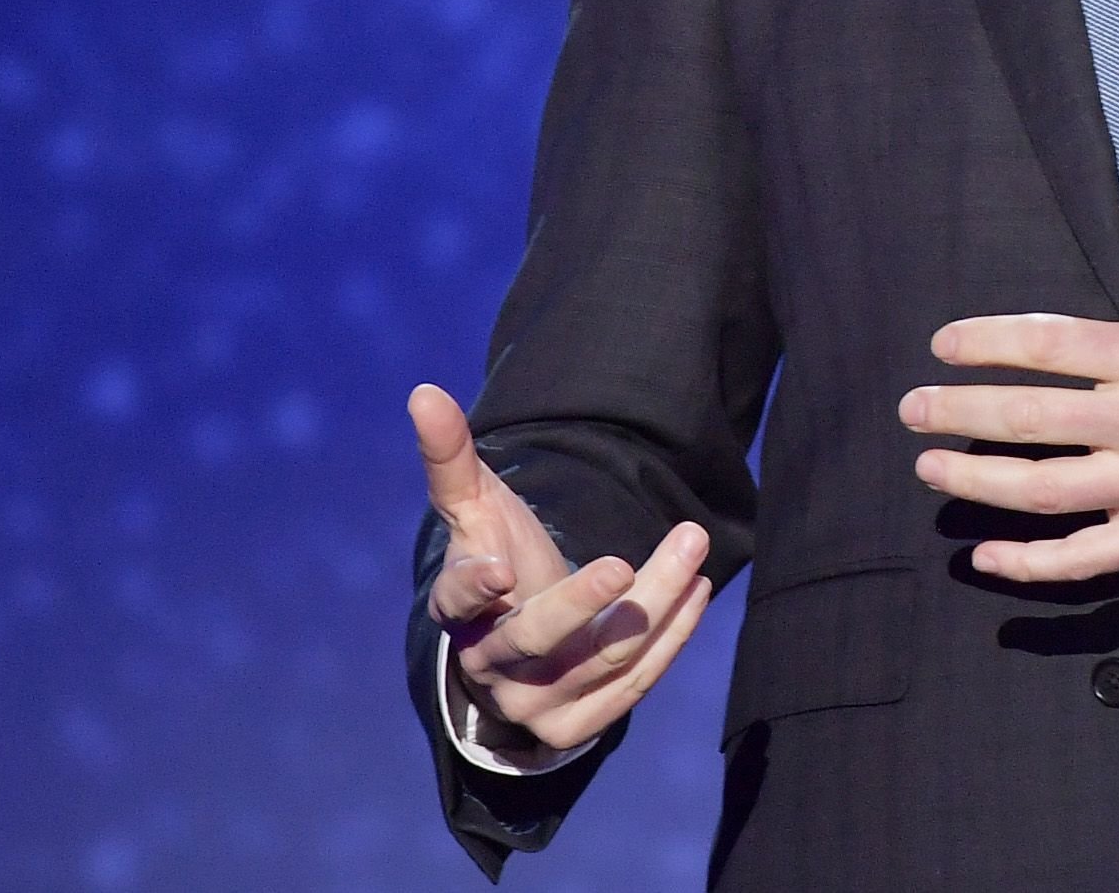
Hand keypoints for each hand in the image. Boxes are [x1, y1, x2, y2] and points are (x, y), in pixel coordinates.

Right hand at [411, 383, 715, 752]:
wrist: (516, 647)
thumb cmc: (496, 557)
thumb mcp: (473, 508)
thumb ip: (450, 455)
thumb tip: (423, 391)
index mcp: (459, 612)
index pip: (456, 602)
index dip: (474, 587)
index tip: (500, 568)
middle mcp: (491, 665)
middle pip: (538, 638)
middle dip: (582, 603)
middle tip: (623, 563)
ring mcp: (535, 703)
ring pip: (603, 658)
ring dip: (654, 603)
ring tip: (693, 541)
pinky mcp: (576, 726)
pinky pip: (632, 686)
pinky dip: (671, 637)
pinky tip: (695, 588)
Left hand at [899, 146, 1118, 582]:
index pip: (1050, 343)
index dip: (986, 342)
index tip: (943, 345)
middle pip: (1031, 419)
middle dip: (959, 412)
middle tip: (911, 408)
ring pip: (1045, 491)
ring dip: (977, 481)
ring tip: (929, 466)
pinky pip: (1086, 556)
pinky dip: (1031, 563)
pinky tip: (985, 554)